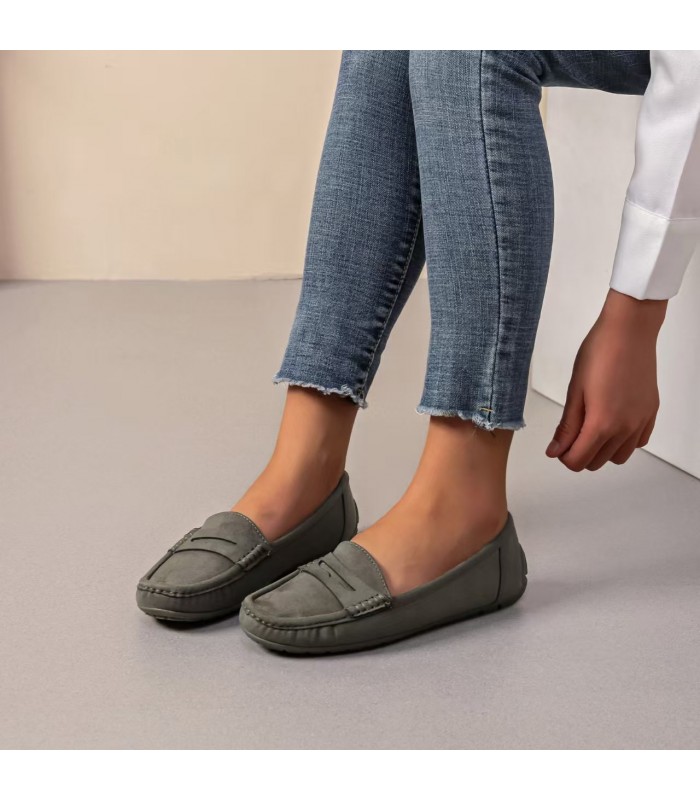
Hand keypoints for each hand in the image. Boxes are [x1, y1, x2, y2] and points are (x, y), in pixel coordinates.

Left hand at [546, 289, 666, 470]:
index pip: (578, 461)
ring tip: (591, 427)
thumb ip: (566, 426)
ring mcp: (641, 422)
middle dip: (579, 453)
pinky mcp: (651, 412)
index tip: (557, 443)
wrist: (629, 331)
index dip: (562, 456)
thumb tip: (554, 451)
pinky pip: (638, 442)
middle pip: (597, 462)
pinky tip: (612, 423)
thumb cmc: (599, 354)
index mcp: (602, 424)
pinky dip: (623, 441)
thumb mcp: (575, 391)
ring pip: (619, 456)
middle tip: (570, 432)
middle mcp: (625, 428)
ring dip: (602, 450)